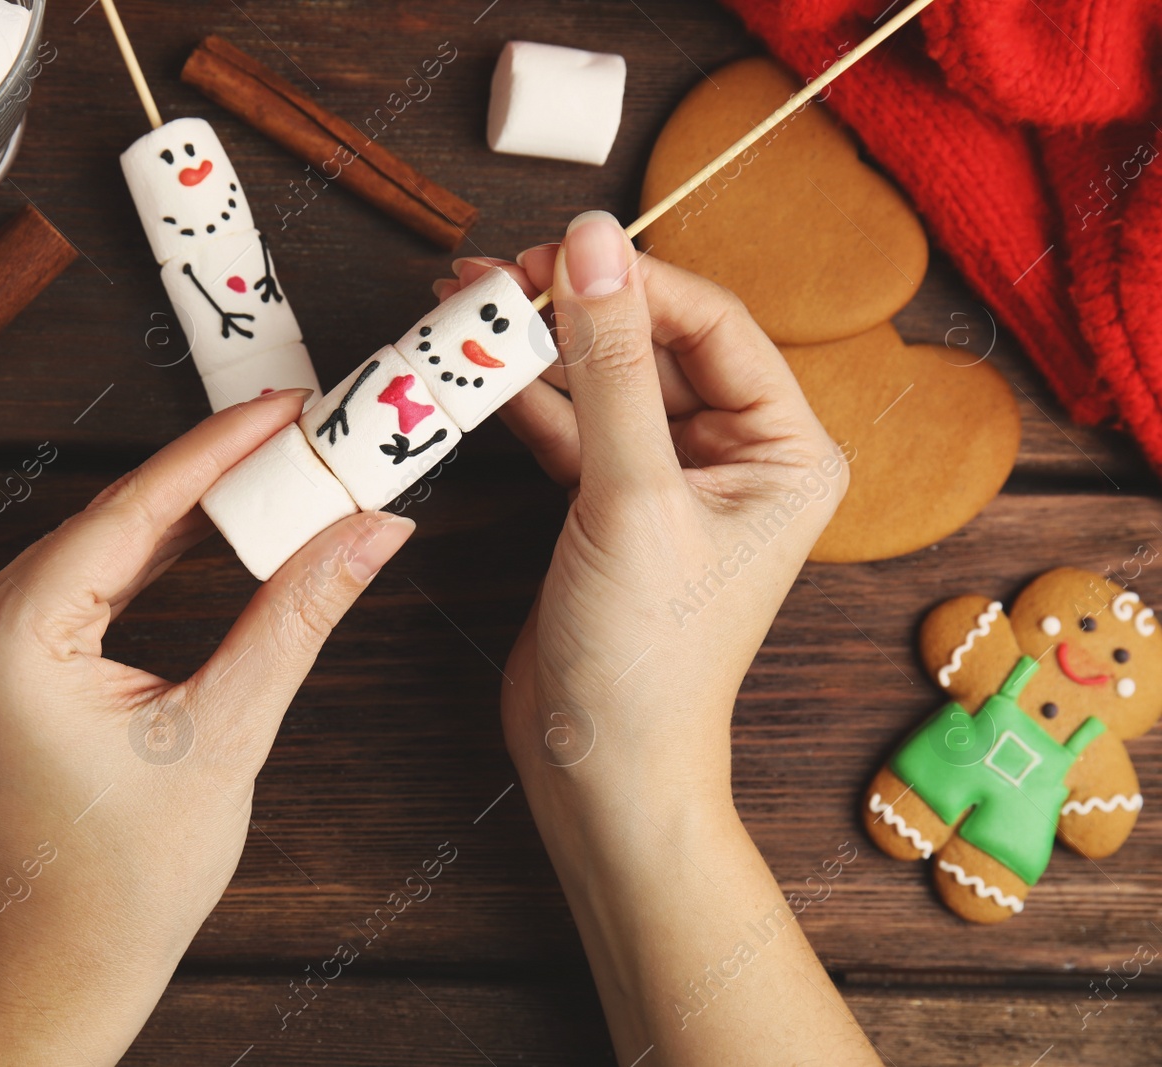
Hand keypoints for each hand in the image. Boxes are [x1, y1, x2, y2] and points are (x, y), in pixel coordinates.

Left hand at [0, 390, 413, 1065]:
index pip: (132, 511)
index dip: (218, 450)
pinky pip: (74, 582)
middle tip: (294, 438)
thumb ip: (297, 615)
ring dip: (177, 515)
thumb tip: (368, 533)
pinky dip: (140, 560)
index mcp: (13, 641)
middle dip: (206, 477)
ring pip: (93, 545)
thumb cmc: (130, 875)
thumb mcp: (228, 732)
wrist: (63, 958)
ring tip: (264, 475)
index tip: (284, 409)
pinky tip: (200, 533)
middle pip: (110, 519)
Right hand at [444, 214, 846, 810]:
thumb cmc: (646, 655)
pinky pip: (572, 430)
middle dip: (571, 310)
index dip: (629, 281)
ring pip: (603, 384)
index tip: (549, 251)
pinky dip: (525, 403)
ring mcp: (672, 483)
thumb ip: (607, 363)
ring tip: (465, 310)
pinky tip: (477, 373)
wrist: (602, 767)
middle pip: (651, 345)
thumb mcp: (630, 496)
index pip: (710, 323)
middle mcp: (738, 457)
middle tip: (492, 278)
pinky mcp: (613, 509)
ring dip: (537, 352)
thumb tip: (594, 241)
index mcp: (785, 448)